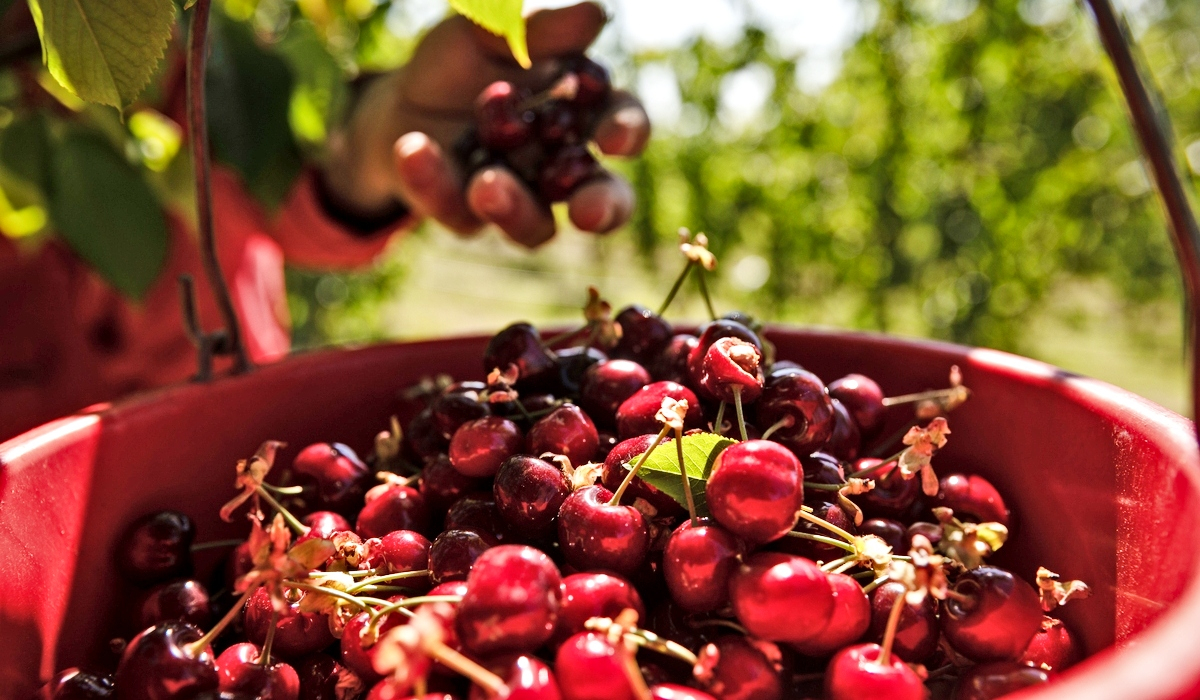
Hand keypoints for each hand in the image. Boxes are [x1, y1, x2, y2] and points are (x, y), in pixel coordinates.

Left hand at [322, 2, 649, 247]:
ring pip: (535, 227)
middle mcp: (560, 168)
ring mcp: (517, 201)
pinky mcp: (465, 217)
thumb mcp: (489, 35)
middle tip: (589, 211)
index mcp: (581, 116)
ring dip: (515, 209)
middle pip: (602, 199)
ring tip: (486, 184)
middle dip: (602, 207)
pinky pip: (456, 212)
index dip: (626, 131)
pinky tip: (414, 148)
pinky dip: (433, 182)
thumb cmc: (461, 63)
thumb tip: (594, 15)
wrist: (398, 101)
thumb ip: (539, 31)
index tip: (613, 138)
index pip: (621, 124)